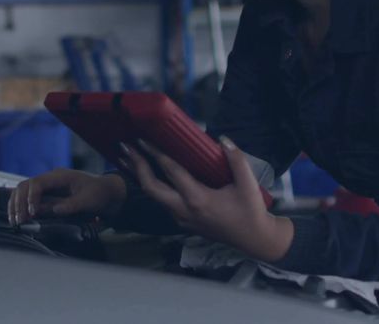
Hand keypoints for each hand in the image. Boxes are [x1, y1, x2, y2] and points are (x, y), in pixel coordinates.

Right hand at [7, 168, 126, 225]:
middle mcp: (50, 179)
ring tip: (15, 221)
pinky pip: (28, 198)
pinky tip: (19, 218)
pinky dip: (21, 207)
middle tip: (18, 221)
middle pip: (25, 186)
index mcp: (60, 176)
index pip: (37, 183)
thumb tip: (54, 210)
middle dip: (19, 203)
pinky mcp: (47, 195)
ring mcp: (47, 186)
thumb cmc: (99, 194)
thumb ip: (71, 205)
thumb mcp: (88, 200)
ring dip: (16, 205)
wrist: (106, 192)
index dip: (31, 197)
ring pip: (23, 191)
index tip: (31, 213)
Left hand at [123, 136, 293, 262]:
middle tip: (125, 147)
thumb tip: (222, 139)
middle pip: (151, 188)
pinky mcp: (183, 221)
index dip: (156, 154)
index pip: (172, 172)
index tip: (143, 139)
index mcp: (198, 200)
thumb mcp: (248, 184)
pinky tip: (147, 173)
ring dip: (139, 176)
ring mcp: (181, 218)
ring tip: (127, 157)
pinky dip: (151, 185)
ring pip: (153, 196)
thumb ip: (236, 159)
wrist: (253, 239)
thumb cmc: (251, 211)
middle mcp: (184, 210)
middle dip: (136, 166)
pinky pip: (161, 201)